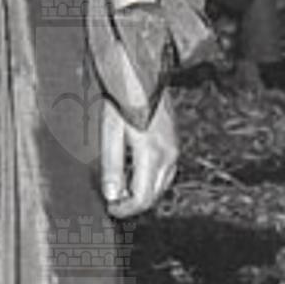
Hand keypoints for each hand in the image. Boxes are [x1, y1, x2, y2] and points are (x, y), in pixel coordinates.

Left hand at [100, 93, 177, 218]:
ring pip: (161, 185)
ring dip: (142, 191)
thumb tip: (111, 194)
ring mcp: (174, 149)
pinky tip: (133, 171)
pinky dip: (150, 179)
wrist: (142, 73)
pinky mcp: (174, 143)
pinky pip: (165, 171)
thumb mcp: (110, 132)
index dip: (125, 210)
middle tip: (112, 200)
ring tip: (120, 186)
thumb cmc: (123, 98)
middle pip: (154, 195)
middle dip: (133, 203)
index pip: (143, 198)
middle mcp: (168, 155)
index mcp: (152, 155)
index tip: (110, 209)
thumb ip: (111, 165)